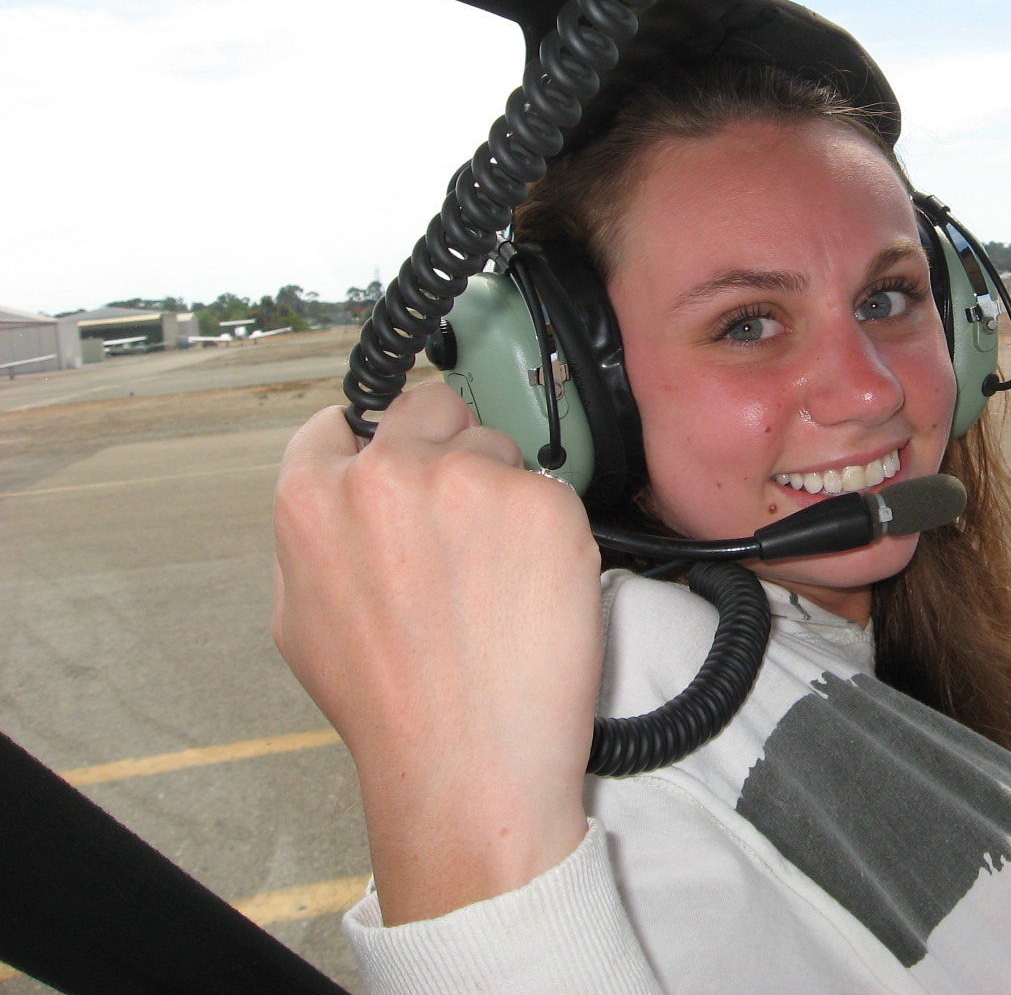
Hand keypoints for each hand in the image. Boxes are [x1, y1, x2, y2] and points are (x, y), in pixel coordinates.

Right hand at [273, 382, 600, 922]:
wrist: (466, 762)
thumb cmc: (391, 708)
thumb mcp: (299, 618)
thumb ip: (315, 536)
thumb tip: (338, 495)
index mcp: (314, 497)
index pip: (342, 420)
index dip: (377, 443)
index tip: (402, 462)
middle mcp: (389, 473)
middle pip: (430, 408)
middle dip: (446, 448)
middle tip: (462, 520)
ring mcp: (470, 481)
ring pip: (498, 447)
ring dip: (503, 491)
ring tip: (497, 574)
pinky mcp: (543, 501)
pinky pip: (551, 489)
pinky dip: (551, 529)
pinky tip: (533, 587)